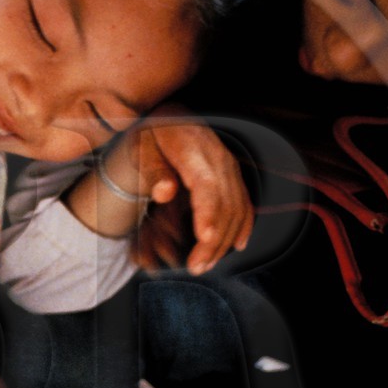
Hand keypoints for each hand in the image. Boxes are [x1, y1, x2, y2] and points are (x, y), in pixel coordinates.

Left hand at [140, 117, 253, 275]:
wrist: (170, 120)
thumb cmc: (153, 136)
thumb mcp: (142, 149)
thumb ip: (153, 171)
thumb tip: (164, 193)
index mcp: (194, 149)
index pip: (207, 185)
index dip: (209, 213)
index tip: (204, 237)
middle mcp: (218, 158)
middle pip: (225, 204)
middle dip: (214, 240)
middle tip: (196, 267)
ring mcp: (230, 167)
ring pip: (237, 208)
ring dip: (225, 240)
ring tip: (207, 264)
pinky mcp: (234, 176)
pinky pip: (245, 203)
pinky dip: (244, 226)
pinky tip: (238, 245)